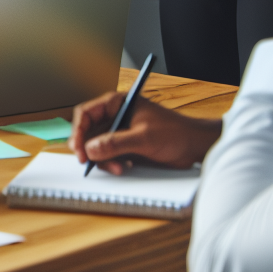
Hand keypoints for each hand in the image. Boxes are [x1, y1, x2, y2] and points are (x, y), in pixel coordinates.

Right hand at [71, 89, 221, 175]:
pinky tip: (125, 166)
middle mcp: (115, 116)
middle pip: (88, 132)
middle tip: (90, 163)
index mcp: (117, 103)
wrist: (193, 146)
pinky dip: (112, 163)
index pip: (86, 114)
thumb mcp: (143, 137)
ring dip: (103, 160)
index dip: (78, 131)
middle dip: (90, 149)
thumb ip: (115, 142)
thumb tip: (90, 149)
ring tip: (118, 168)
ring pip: (97, 146)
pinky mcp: (125, 145)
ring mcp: (120, 131)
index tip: (79, 150)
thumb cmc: (175, 132)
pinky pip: (108, 155)